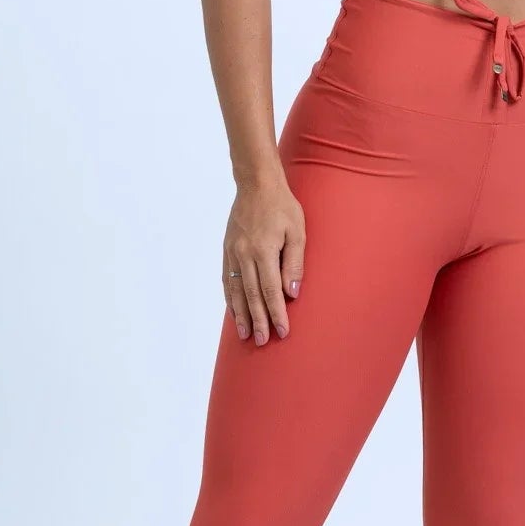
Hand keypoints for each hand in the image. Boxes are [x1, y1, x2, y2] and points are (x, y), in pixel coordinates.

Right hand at [222, 172, 305, 344]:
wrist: (256, 184)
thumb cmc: (282, 206)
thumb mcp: (297, 232)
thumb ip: (294, 264)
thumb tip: (291, 294)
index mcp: (263, 250)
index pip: (270, 290)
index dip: (276, 313)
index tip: (283, 331)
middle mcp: (244, 254)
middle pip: (252, 295)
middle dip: (258, 320)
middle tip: (263, 341)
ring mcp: (233, 252)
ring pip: (236, 290)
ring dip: (241, 314)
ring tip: (245, 334)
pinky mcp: (227, 249)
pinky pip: (227, 278)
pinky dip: (230, 297)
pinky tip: (234, 310)